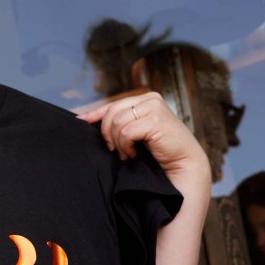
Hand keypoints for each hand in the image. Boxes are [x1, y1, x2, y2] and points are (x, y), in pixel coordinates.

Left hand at [77, 91, 206, 176]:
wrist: (183, 165)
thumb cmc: (158, 151)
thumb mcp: (136, 133)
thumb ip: (120, 122)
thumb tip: (87, 119)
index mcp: (145, 99)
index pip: (113, 104)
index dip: (95, 113)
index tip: (80, 121)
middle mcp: (150, 99)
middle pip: (112, 111)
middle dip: (107, 133)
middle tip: (114, 150)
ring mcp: (154, 107)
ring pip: (117, 122)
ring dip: (118, 143)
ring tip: (127, 153)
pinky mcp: (156, 119)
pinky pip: (126, 132)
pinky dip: (126, 146)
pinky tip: (133, 154)